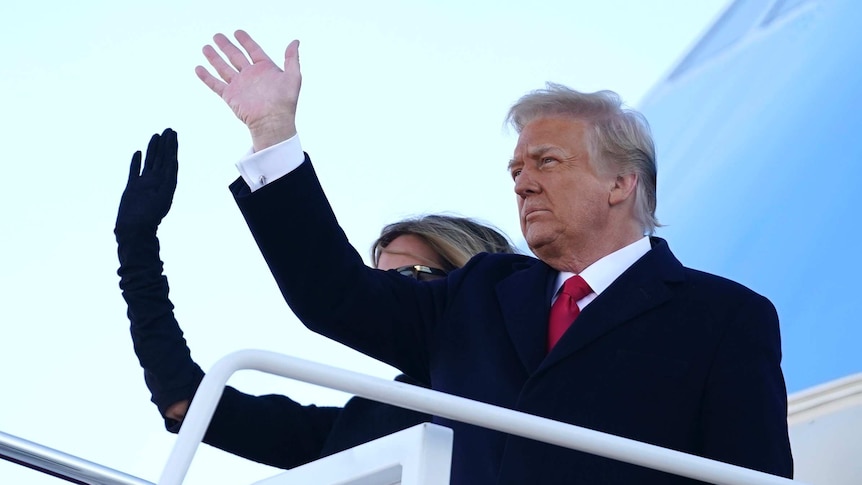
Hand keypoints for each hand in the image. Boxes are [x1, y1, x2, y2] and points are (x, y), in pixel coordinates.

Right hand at [116, 128, 178, 230]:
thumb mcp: (163, 194)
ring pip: (150, 162)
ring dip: (153, 149)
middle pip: (162, 159)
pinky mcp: (132, 188)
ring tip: (156, 135)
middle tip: (169, 130)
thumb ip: (168, 178)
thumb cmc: (149, 215)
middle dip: (166, 145)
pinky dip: (136, 162)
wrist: (135, 229)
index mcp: (167, 183)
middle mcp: (157, 182)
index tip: (173, 135)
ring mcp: (144, 184)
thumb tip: (173, 161)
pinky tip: (138, 152)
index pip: (171, 161)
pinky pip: (135, 171)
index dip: (173, 148)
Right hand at [195, 30, 300, 150]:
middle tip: (217, 36)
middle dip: (226, 46)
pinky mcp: (230, 96)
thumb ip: (292, 58)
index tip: (237, 32)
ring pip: (223, 68)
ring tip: (206, 47)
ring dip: (214, 58)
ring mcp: (239, 85)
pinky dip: (206, 77)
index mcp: (265, 69)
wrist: (273, 122)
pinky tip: (198, 68)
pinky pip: (215, 84)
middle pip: (235, 56)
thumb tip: (295, 41)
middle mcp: (251, 76)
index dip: (245, 41)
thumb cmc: (285, 102)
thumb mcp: (293, 77)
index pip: (253, 50)